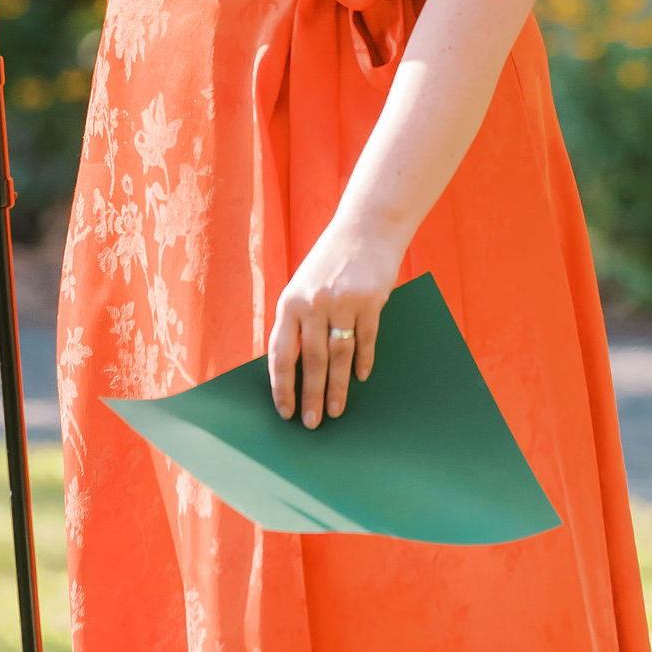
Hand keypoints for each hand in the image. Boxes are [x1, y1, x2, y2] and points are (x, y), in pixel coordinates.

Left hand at [268, 220, 401, 425]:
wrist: (366, 227)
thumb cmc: (331, 261)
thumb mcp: (304, 285)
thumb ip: (298, 320)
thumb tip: (292, 366)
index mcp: (290, 302)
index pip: (281, 353)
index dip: (282, 386)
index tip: (285, 411)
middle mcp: (313, 303)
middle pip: (312, 361)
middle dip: (311, 396)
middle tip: (312, 424)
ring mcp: (342, 301)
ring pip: (339, 356)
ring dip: (337, 388)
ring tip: (335, 411)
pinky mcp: (370, 300)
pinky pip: (365, 340)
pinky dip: (363, 362)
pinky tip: (360, 378)